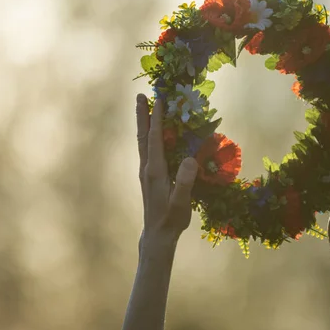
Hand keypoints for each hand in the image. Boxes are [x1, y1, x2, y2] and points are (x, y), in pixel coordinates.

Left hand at [136, 94, 198, 246]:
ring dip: (143, 122)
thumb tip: (189, 159)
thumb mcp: (181, 202)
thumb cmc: (171, 219)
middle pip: (143, 135)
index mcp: (155, 170)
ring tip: (143, 107)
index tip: (159, 100)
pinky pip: (147, 149)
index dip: (157, 119)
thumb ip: (185, 182)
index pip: (155, 139)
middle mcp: (147, 168)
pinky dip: (148, 135)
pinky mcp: (148, 176)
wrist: (157, 234)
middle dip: (142, 115)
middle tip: (140, 95)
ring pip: (143, 141)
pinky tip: (152, 133)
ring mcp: (146, 172)